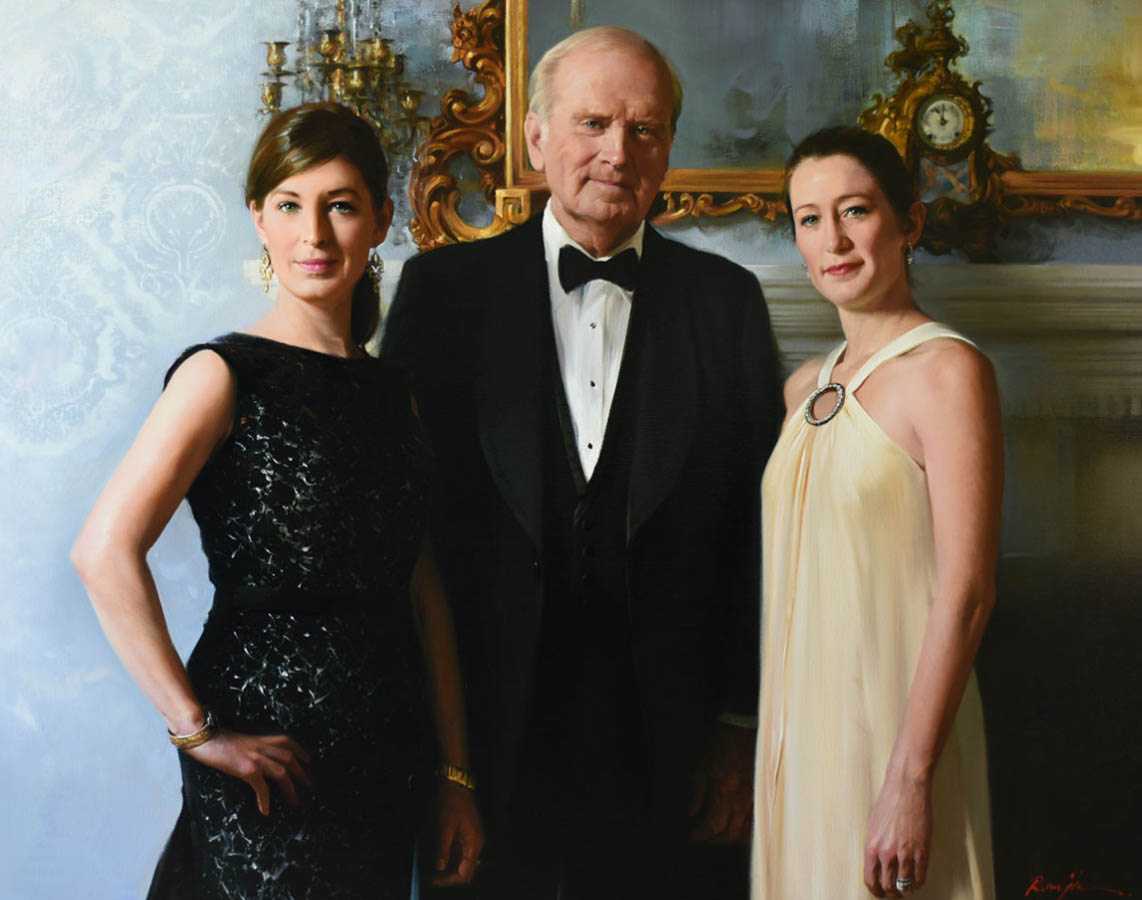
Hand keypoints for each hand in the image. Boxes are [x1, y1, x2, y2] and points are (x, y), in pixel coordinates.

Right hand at [185, 729, 311, 815]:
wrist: (202, 736)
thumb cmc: (215, 740)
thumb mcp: (238, 741)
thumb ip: (250, 747)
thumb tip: (254, 759)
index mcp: (260, 739)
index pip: (287, 742)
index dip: (300, 751)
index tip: (308, 760)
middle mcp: (262, 746)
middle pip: (290, 758)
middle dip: (301, 773)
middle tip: (309, 786)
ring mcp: (256, 757)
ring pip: (282, 772)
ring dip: (290, 789)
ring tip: (294, 802)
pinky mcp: (246, 768)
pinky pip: (262, 786)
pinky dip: (265, 799)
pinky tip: (265, 810)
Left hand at [432, 781, 484, 885]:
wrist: (457, 785)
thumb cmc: (452, 804)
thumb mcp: (444, 828)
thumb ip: (443, 850)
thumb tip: (439, 868)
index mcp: (474, 844)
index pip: (464, 873)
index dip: (449, 880)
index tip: (434, 880)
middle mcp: (477, 844)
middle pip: (465, 870)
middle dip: (449, 877)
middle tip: (433, 877)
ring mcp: (474, 839)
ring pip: (463, 863)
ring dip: (450, 869)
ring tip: (434, 870)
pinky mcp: (469, 834)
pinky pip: (462, 853)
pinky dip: (451, 859)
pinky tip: (441, 858)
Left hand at [689, 722, 754, 842]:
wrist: (746, 722)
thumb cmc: (721, 740)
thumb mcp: (702, 763)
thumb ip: (698, 793)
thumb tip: (692, 814)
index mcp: (725, 792)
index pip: (713, 826)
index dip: (701, 835)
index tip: (693, 835)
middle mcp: (743, 799)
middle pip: (731, 833)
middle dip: (716, 840)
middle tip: (705, 837)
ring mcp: (757, 796)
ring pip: (749, 830)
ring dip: (733, 837)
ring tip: (722, 834)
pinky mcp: (765, 791)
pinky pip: (759, 818)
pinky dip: (749, 828)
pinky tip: (740, 826)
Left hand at [862, 771, 931, 896]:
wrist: (906, 789)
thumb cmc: (888, 804)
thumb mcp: (873, 827)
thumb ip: (875, 847)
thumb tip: (877, 865)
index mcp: (871, 847)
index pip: (870, 879)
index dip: (875, 890)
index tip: (879, 892)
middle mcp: (886, 853)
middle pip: (888, 886)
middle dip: (890, 893)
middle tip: (893, 894)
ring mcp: (905, 853)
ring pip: (904, 885)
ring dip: (904, 890)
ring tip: (905, 890)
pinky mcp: (922, 851)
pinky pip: (920, 877)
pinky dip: (918, 883)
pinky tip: (916, 882)